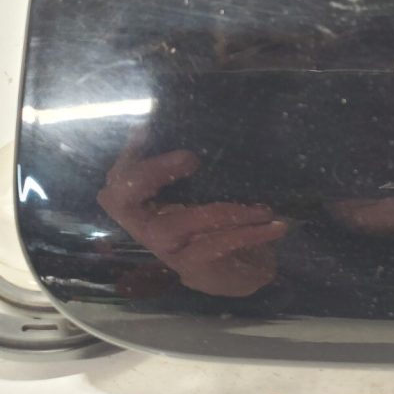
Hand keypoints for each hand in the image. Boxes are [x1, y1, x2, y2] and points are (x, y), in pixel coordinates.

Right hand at [97, 130, 287, 295]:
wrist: (238, 272)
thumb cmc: (217, 223)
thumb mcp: (206, 191)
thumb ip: (195, 166)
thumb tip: (192, 122)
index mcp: (145, 206)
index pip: (117, 183)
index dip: (125, 161)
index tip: (144, 131)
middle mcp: (148, 227)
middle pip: (123, 201)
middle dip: (149, 174)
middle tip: (189, 157)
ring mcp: (168, 249)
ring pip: (184, 223)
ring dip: (226, 210)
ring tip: (262, 206)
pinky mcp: (195, 267)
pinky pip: (220, 245)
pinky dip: (250, 233)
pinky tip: (276, 226)